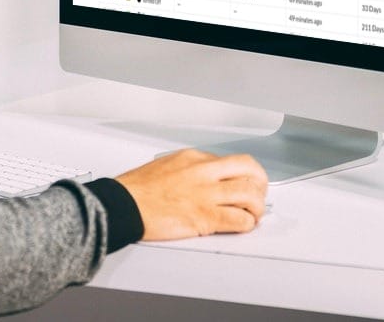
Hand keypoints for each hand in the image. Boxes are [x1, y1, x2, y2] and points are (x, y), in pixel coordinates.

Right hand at [115, 149, 267, 240]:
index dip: (243, 175)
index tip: (245, 183)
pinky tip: (242, 226)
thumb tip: (208, 179)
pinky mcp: (204, 217)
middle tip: (258, 195)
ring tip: (253, 214)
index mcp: (194, 158)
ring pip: (250, 194)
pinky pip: (239, 220)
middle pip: (249, 169)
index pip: (231, 161)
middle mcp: (203, 171)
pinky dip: (247, 224)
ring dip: (257, 207)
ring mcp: (205, 193)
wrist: (123, 205)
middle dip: (260, 183)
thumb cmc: (137, 189)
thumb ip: (190, 170)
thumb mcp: (167, 165)